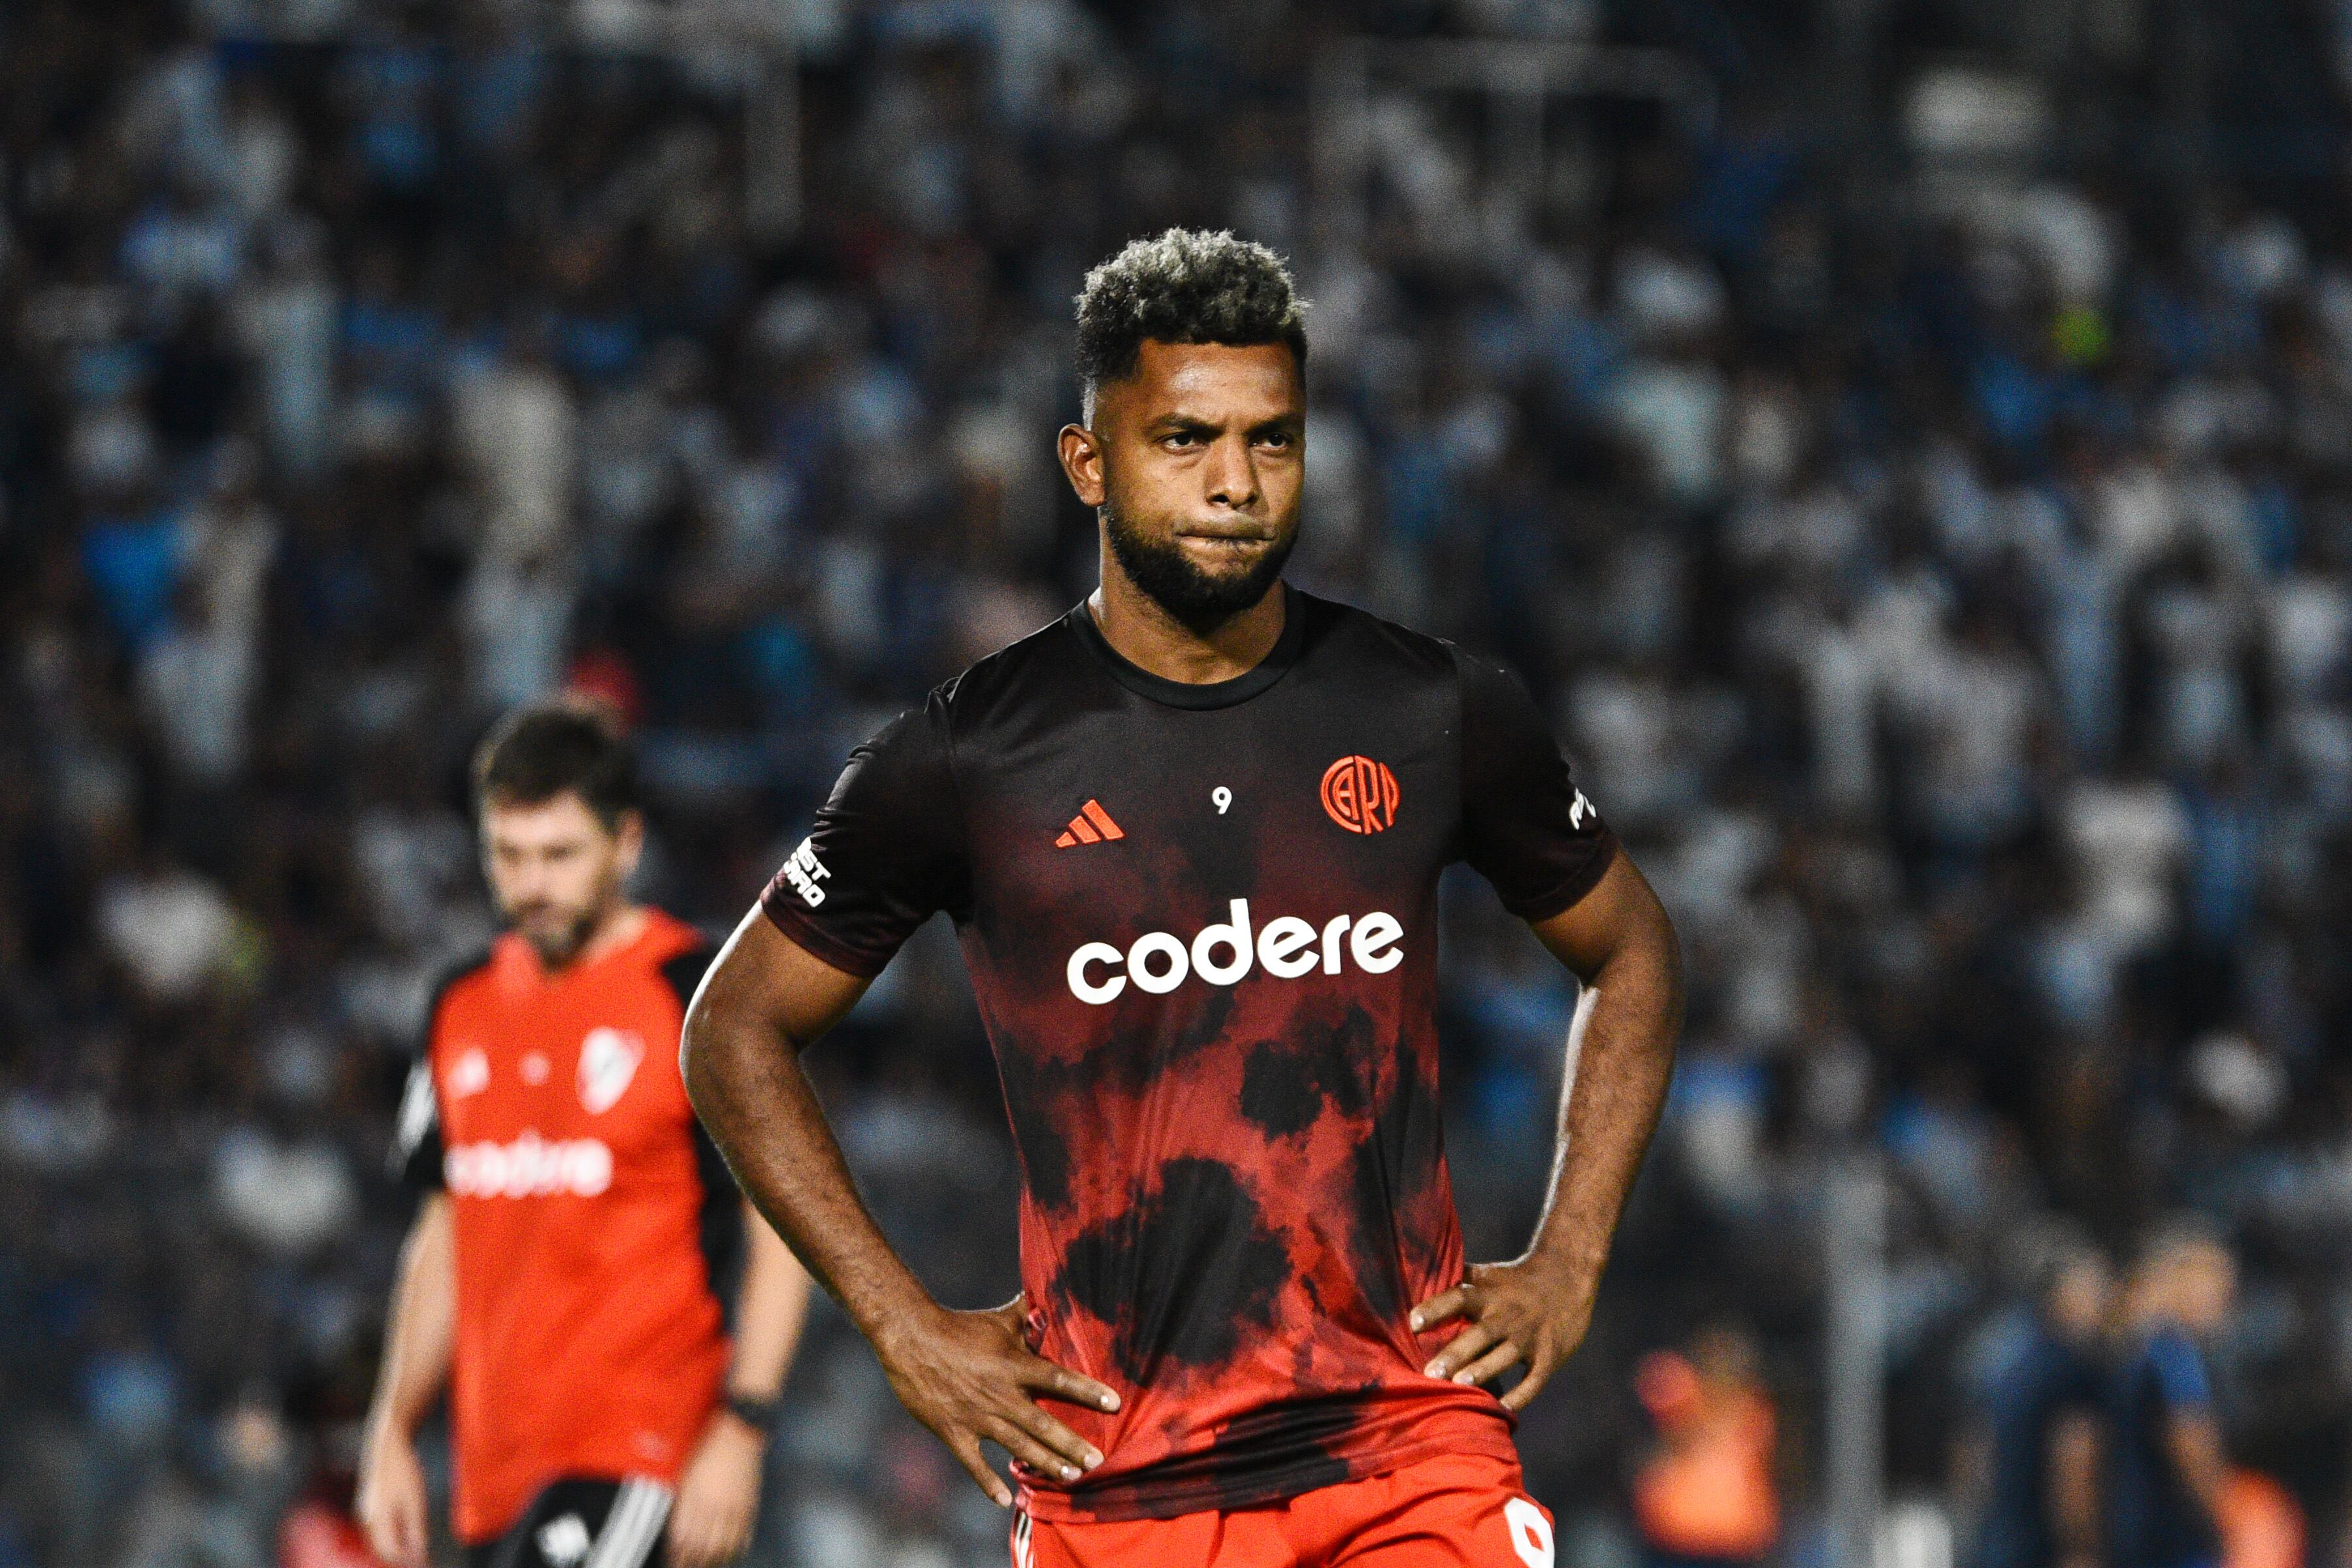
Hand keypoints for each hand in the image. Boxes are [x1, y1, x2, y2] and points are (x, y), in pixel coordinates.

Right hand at [355, 1423, 429, 1567]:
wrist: (389, 1445)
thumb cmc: (404, 1472)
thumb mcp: (415, 1502)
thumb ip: (416, 1530)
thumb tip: (419, 1555)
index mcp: (377, 1520)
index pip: (391, 1552)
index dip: (407, 1561)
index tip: (426, 1563)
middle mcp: (368, 1519)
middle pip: (383, 1547)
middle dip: (401, 1556)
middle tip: (423, 1559)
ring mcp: (366, 1511)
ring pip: (380, 1538)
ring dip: (397, 1545)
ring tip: (417, 1548)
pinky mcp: (369, 1503)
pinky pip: (379, 1527)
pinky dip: (393, 1533)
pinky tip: (407, 1530)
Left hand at [667, 1412, 765, 1566]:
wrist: (739, 1429)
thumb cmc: (706, 1443)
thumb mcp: (684, 1467)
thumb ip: (676, 1493)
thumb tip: (667, 1516)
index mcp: (694, 1497)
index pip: (682, 1537)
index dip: (675, 1554)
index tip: (670, 1562)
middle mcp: (714, 1506)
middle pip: (702, 1547)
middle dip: (691, 1564)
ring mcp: (733, 1506)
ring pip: (723, 1545)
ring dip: (713, 1561)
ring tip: (706, 1567)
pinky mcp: (749, 1503)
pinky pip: (742, 1533)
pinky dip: (736, 1548)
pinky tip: (730, 1554)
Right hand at [872, 1293, 1120, 1506]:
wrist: (910, 1337)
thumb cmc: (959, 1326)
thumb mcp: (1000, 1319)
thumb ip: (1029, 1315)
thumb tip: (1055, 1297)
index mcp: (1013, 1365)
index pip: (1058, 1380)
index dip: (1087, 1391)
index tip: (1115, 1404)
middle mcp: (1000, 1394)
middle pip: (1043, 1424)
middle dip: (1072, 1444)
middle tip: (1098, 1462)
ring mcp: (977, 1416)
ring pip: (1017, 1446)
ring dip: (1045, 1463)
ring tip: (1071, 1477)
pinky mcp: (953, 1432)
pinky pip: (974, 1463)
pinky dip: (988, 1482)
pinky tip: (1005, 1500)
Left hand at [1411, 1259, 1595, 1412]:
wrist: (1568, 1276)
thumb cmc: (1516, 1279)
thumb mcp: (1488, 1274)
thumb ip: (1457, 1280)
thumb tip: (1415, 1278)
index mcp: (1488, 1294)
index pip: (1458, 1298)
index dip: (1436, 1308)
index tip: (1413, 1322)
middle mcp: (1507, 1315)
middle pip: (1479, 1333)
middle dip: (1456, 1353)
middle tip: (1431, 1372)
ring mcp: (1529, 1336)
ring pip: (1504, 1356)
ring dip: (1483, 1370)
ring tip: (1460, 1385)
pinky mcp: (1549, 1355)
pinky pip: (1535, 1379)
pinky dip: (1521, 1394)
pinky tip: (1503, 1407)